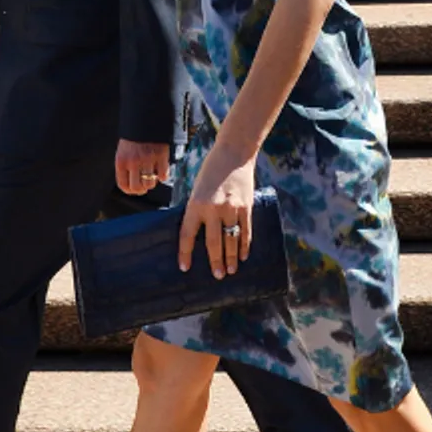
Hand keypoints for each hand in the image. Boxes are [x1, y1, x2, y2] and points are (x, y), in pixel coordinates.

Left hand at [113, 138, 169, 194]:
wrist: (145, 119)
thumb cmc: (134, 136)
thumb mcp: (123, 151)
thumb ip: (126, 166)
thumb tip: (131, 183)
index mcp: (121, 161)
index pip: (123, 184)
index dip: (129, 191)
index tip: (133, 191)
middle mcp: (133, 162)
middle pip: (137, 187)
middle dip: (141, 189)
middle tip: (144, 186)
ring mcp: (147, 160)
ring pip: (150, 184)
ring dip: (152, 182)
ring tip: (152, 176)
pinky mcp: (161, 156)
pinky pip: (163, 175)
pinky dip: (163, 176)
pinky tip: (161, 170)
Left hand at [180, 151, 258, 275]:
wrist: (233, 155)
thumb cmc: (210, 171)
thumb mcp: (196, 189)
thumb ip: (196, 209)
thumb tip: (195, 230)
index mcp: (195, 204)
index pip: (187, 234)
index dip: (185, 252)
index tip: (184, 267)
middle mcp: (213, 209)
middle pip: (213, 242)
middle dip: (215, 261)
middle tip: (217, 276)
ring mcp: (232, 209)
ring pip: (231, 240)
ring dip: (232, 258)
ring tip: (231, 271)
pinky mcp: (247, 208)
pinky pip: (246, 232)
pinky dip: (245, 245)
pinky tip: (244, 256)